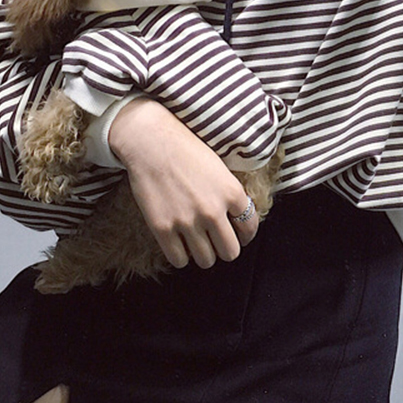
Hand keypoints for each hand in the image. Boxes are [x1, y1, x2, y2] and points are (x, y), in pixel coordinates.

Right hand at [108, 98, 257, 268]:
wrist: (151, 142)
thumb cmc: (186, 150)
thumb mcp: (220, 169)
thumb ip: (231, 195)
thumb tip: (237, 220)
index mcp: (232, 193)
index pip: (250, 228)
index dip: (245, 235)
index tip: (238, 236)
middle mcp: (213, 211)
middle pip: (230, 252)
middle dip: (225, 248)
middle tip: (216, 242)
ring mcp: (188, 221)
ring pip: (206, 260)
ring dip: (203, 254)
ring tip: (197, 242)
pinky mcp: (163, 229)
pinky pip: (179, 260)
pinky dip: (181, 255)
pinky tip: (179, 243)